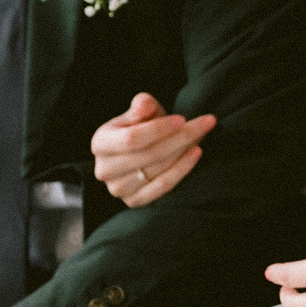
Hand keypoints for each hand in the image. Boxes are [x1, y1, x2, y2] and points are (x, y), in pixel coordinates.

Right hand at [91, 92, 215, 207]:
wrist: (139, 153)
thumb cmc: (140, 128)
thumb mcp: (140, 112)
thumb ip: (142, 105)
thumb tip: (144, 104)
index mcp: (99, 143)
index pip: (132, 139)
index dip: (158, 129)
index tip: (182, 118)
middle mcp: (104, 170)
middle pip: (149, 154)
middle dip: (181, 137)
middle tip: (206, 124)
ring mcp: (118, 189)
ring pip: (158, 169)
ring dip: (184, 151)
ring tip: (202, 135)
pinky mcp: (134, 202)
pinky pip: (163, 186)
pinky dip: (182, 170)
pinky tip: (196, 153)